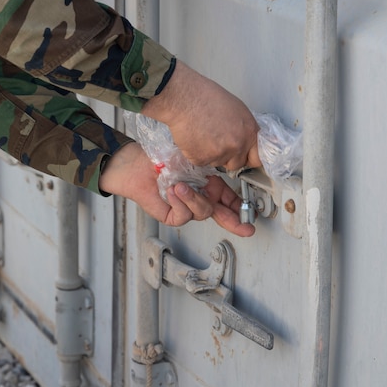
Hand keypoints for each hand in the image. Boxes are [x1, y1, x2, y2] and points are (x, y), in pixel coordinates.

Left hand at [99, 143, 254, 237]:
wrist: (136, 166)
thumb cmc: (161, 158)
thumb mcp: (192, 159)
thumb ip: (209, 167)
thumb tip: (227, 165)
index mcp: (208, 186)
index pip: (228, 200)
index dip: (239, 208)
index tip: (251, 216)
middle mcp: (199, 198)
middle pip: (222, 215)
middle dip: (235, 222)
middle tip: (246, 228)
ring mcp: (186, 208)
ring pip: (202, 212)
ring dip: (193, 198)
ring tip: (179, 185)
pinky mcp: (173, 216)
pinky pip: (184, 215)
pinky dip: (179, 202)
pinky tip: (172, 191)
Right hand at [141, 61, 260, 170]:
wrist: (185, 98)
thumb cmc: (207, 97)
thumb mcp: (236, 109)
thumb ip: (244, 129)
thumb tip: (245, 141)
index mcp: (249, 132)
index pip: (257, 158)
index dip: (249, 159)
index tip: (244, 159)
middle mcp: (237, 146)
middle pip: (236, 164)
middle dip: (228, 157)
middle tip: (216, 142)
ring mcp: (219, 154)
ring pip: (217, 163)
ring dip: (211, 154)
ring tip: (203, 134)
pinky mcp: (201, 159)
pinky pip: (201, 162)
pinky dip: (196, 153)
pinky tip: (194, 138)